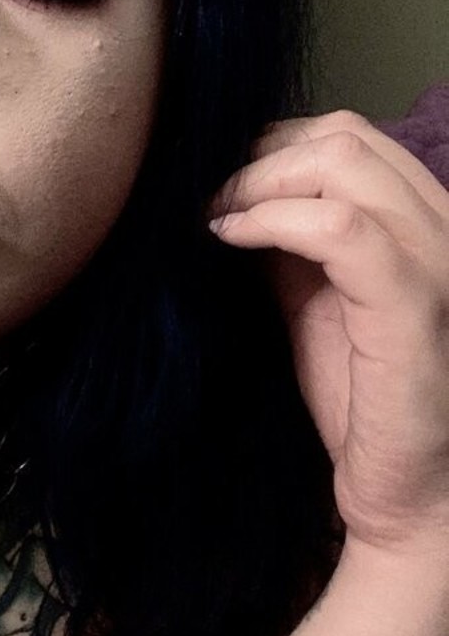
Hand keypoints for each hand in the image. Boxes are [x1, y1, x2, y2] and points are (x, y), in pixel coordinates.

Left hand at [210, 110, 448, 554]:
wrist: (412, 499)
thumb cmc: (365, 406)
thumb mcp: (317, 302)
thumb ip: (292, 244)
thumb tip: (233, 194)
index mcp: (425, 223)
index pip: (350, 137)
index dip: (273, 146)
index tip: (222, 183)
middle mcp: (446, 230)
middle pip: (346, 136)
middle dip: (260, 156)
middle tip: (209, 199)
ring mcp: (438, 265)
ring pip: (344, 165)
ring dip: (258, 181)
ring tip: (215, 217)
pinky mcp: (415, 309)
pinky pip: (341, 229)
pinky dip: (271, 219)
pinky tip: (228, 237)